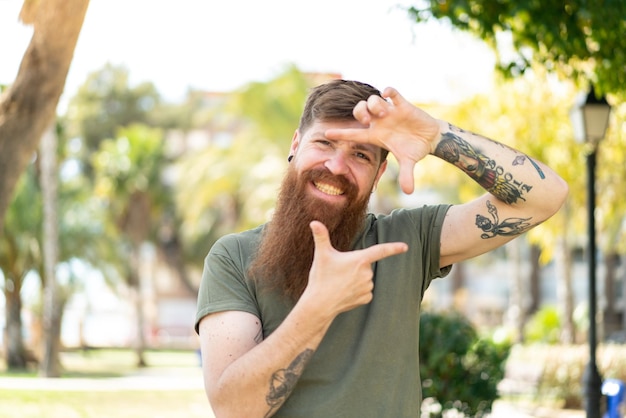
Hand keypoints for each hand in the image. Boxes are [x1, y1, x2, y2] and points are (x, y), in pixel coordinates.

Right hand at [302, 221, 407, 315]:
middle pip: (365, 265)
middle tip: (339, 272)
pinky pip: (365, 291)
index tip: (405, 247)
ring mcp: (368, 287)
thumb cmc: (321, 277)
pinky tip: (345, 292)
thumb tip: (314, 222)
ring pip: (366, 278)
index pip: (381, 251)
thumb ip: (321, 236)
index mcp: (360, 260)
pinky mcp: (366, 298)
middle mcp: (367, 274)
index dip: (394, 248)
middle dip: (355, 266)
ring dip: (356, 279)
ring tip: (340, 283)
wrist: (320, 304)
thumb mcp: (321, 254)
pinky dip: (357, 290)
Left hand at [325, 87, 442, 193]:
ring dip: (375, 105)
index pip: (354, 134)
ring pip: (373, 100)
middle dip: (360, 113)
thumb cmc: (414, 149)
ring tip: (384, 113)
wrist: (430, 138)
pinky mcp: (402, 105)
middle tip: (369, 120)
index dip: (341, 134)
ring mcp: (390, 112)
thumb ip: (406, 175)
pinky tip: (388, 94)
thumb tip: (409, 192)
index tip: (326, 134)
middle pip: (360, 111)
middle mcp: (380, 122)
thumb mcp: (409, 162)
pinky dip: (389, 92)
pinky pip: (392, 93)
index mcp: (376, 135)